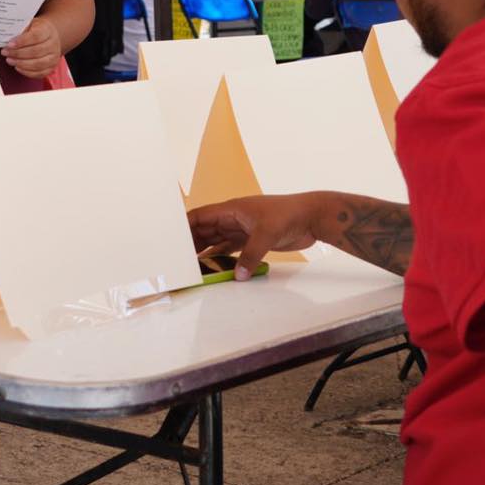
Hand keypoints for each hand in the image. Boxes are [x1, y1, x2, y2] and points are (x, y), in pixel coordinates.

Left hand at [1, 15, 62, 78]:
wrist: (49, 36)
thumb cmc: (36, 30)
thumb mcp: (29, 24)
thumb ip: (20, 29)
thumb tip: (7, 36)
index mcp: (47, 30)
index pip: (36, 36)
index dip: (21, 41)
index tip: (9, 44)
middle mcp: (53, 44)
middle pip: (36, 51)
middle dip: (18, 53)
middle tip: (5, 52)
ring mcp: (53, 57)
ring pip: (38, 64)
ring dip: (21, 63)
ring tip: (9, 60)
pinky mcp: (51, 68)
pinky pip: (39, 73)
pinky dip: (26, 72)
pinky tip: (17, 67)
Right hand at [188, 194, 321, 279]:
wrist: (312, 217)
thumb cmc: (289, 214)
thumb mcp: (266, 234)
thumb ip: (251, 256)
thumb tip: (237, 275)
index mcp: (232, 209)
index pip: (201, 216)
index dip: (185, 226)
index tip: (172, 239)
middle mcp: (233, 218)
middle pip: (206, 230)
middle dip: (192, 243)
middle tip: (179, 258)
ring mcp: (243, 229)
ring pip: (217, 240)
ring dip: (206, 251)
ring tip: (192, 265)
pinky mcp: (253, 240)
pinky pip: (231, 249)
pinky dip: (222, 257)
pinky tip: (214, 267)